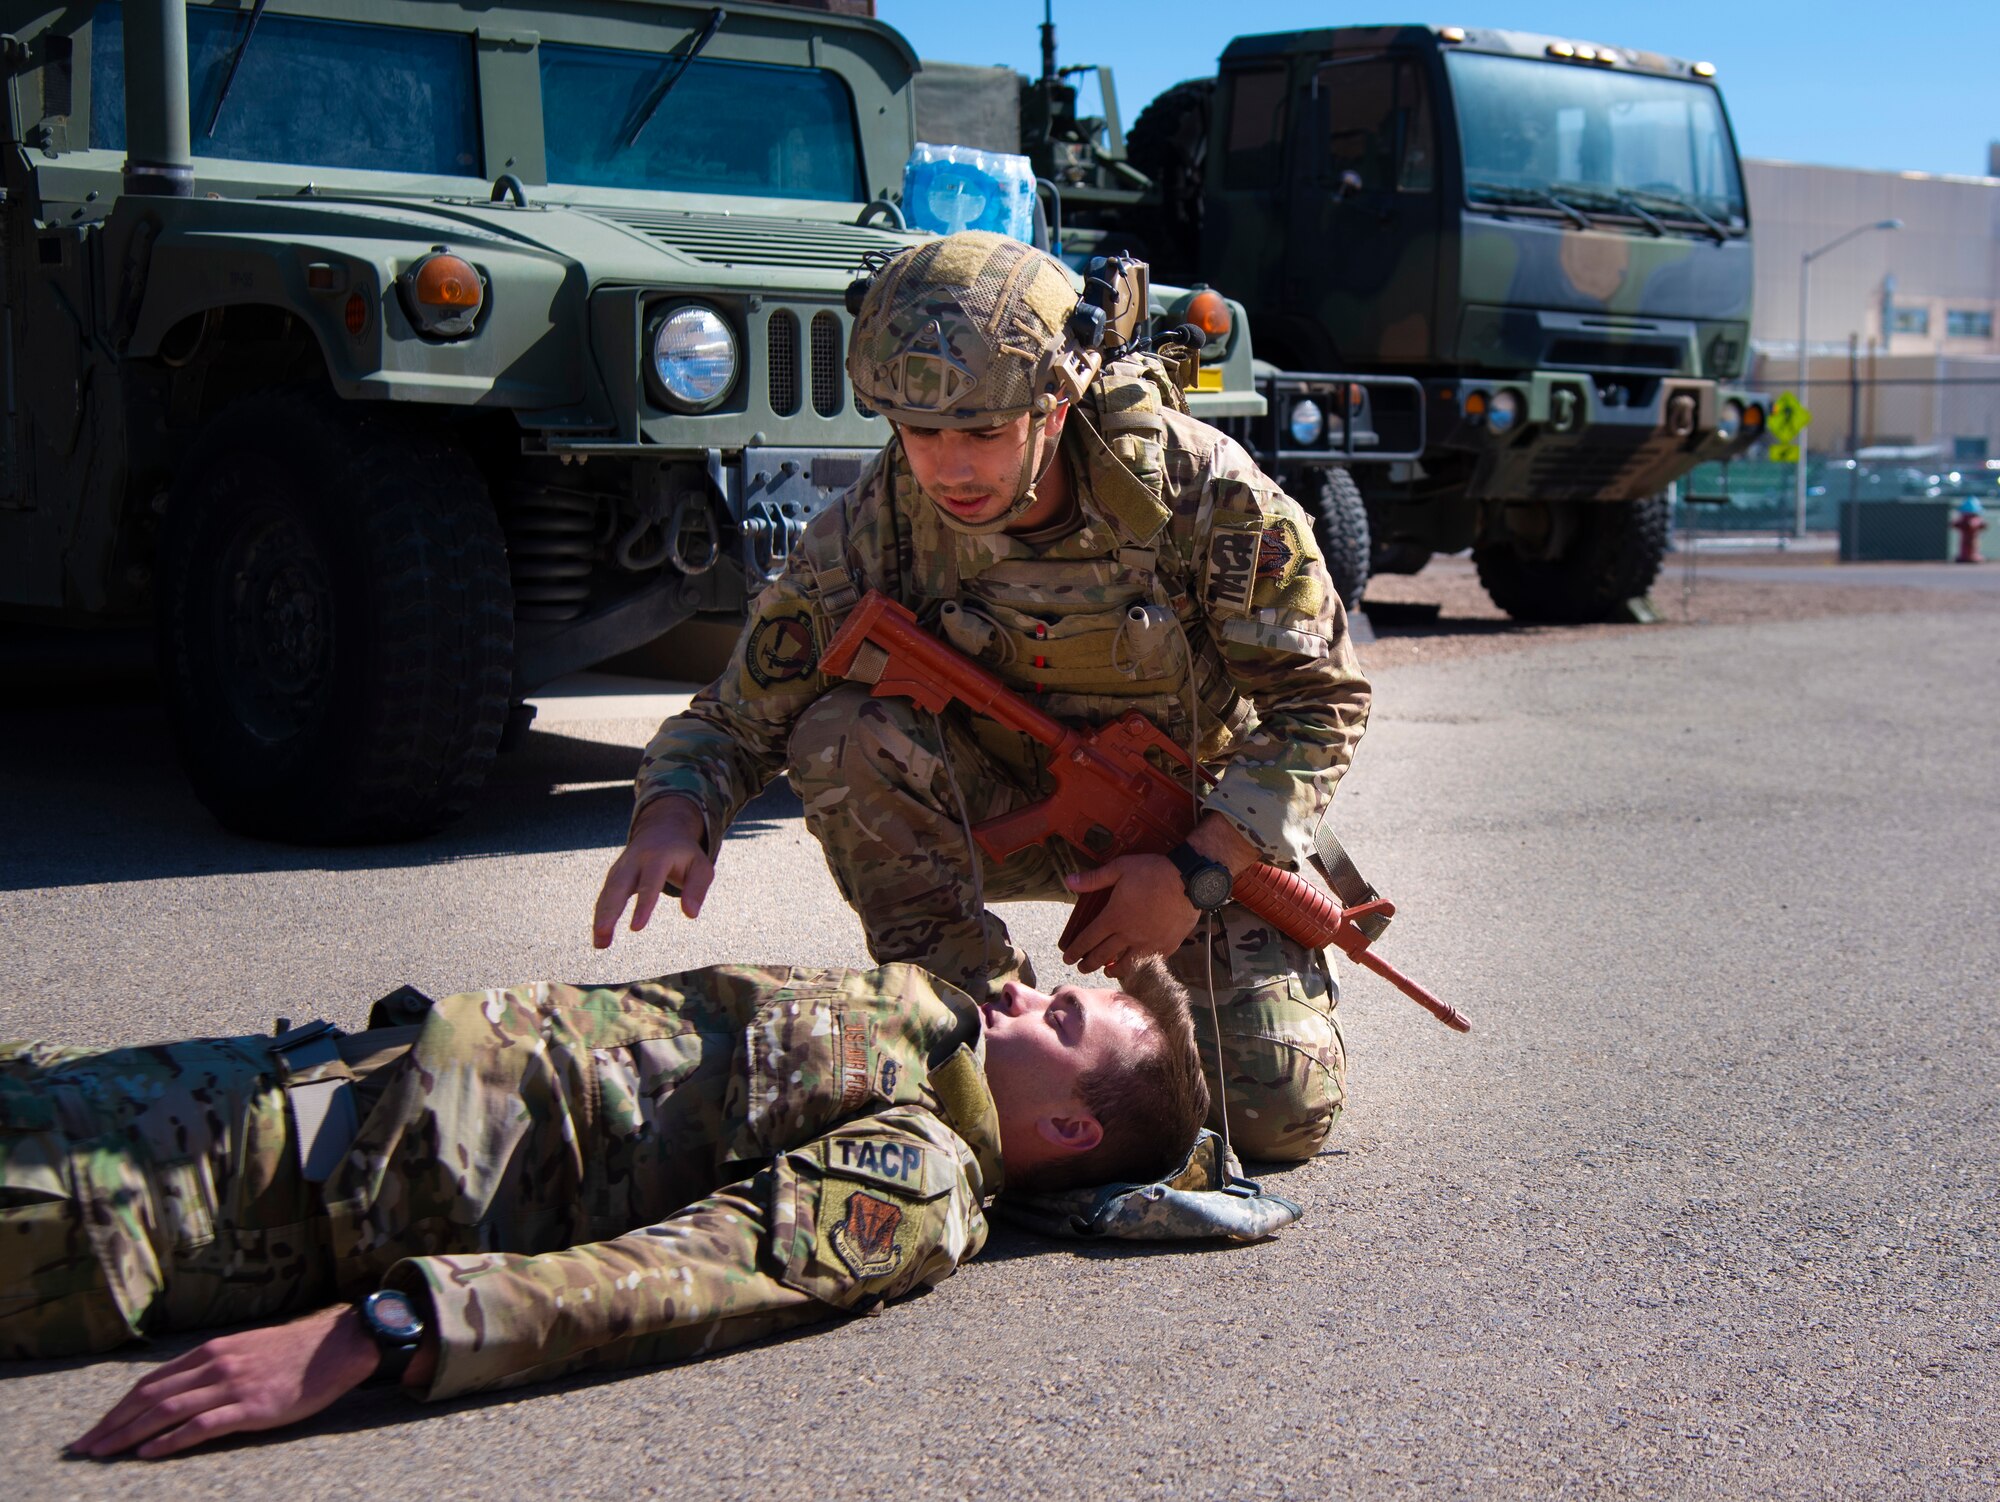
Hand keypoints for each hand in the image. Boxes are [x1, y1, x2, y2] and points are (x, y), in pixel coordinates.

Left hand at [68, 1304, 379, 1459]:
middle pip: (150, 1397)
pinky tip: (148, 1453)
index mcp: (211, 1352)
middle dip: (113, 1424)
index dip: (119, 1407)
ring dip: (129, 1434)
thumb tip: (180, 1389)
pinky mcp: (251, 1408)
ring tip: (105, 1454)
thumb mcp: (245, 1351)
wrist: (336, 1348)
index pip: (151, 1382)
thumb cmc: (293, 1353)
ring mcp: (232, 1386)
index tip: (97, 1429)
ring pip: (168, 1410)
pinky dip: (170, 1440)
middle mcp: (215, 1365)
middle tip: (86, 1448)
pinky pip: (201, 1425)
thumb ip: (213, 1367)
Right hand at [593, 795, 714, 947]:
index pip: (649, 883)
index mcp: (658, 856)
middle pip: (618, 886)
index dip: (642, 905)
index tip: (636, 928)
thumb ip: (697, 889)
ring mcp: (621, 867)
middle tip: (603, 934)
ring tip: (600, 944)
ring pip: (607, 892)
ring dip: (600, 917)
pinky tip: (600, 936)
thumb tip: (691, 914)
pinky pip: (605, 896)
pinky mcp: (614, 875)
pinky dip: (600, 915)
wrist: (662, 829)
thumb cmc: (685, 854)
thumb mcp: (701, 867)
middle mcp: (635, 860)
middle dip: (609, 911)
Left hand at [1060, 854, 1200, 973]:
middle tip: (1081, 967)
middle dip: (1088, 964)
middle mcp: (1128, 935)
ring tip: (1107, 970)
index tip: (1067, 958)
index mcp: (1114, 917)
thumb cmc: (1154, 872)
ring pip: (1125, 965)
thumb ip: (1093, 878)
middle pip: (1102, 956)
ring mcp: (1148, 944)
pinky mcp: (1166, 946)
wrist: (1189, 880)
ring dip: (1112, 970)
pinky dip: (1138, 967)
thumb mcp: (1120, 868)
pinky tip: (1135, 966)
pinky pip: (1148, 963)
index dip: (1075, 951)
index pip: (1087, 940)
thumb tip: (1068, 881)